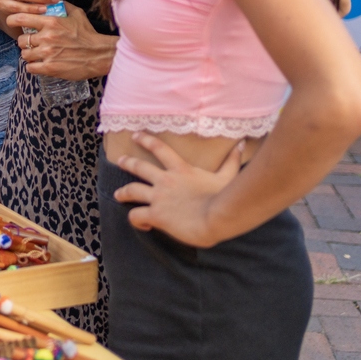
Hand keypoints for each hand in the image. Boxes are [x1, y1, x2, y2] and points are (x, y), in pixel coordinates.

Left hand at [17, 4, 116, 80]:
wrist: (99, 55)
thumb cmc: (88, 34)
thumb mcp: (77, 14)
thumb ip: (63, 6)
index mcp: (51, 22)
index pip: (21, 18)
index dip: (12, 20)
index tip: (11, 22)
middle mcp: (46, 37)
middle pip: (21, 39)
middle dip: (24, 41)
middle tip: (30, 43)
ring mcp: (47, 54)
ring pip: (24, 54)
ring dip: (28, 55)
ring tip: (36, 54)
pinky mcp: (50, 68)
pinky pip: (31, 68)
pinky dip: (33, 67)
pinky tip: (39, 64)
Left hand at [112, 133, 244, 247]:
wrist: (216, 218)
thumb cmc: (224, 198)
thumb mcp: (228, 176)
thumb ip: (232, 160)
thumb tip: (242, 143)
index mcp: (181, 170)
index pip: (159, 149)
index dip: (146, 140)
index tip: (137, 135)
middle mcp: (166, 181)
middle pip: (139, 167)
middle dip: (128, 163)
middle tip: (120, 160)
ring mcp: (159, 197)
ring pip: (132, 190)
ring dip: (123, 192)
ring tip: (118, 194)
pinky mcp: (156, 215)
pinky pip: (136, 215)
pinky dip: (135, 220)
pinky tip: (142, 224)